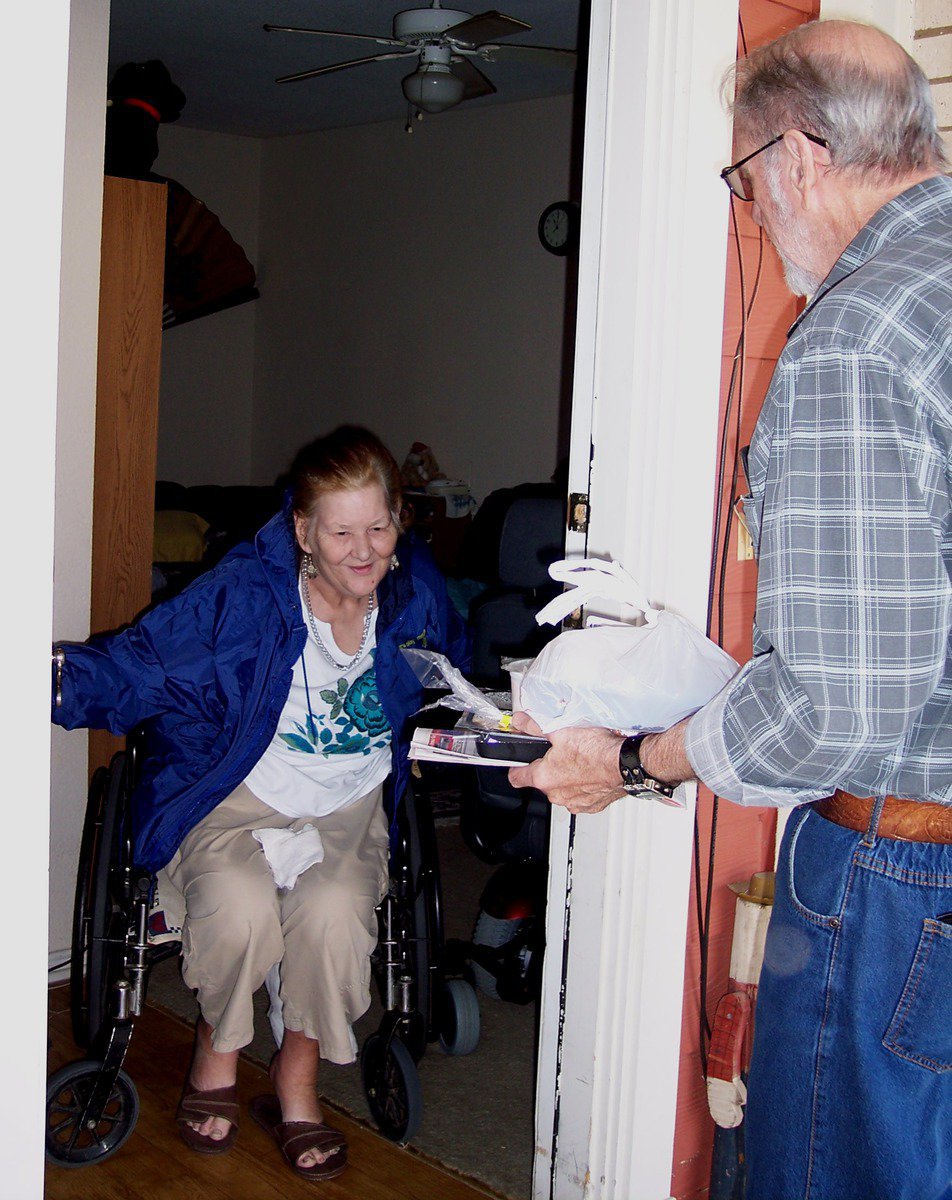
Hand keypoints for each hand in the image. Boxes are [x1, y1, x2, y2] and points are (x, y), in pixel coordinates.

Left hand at [508, 724, 626, 814]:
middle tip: (561, 752)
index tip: (519, 763)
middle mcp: (557, 795)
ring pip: (563, 790)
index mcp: (544, 778)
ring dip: (568, 778)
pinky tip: (592, 771)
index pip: (516, 778)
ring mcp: (574, 803)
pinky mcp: (592, 806)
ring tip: (580, 760)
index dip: (516, 768)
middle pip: (543, 782)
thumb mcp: (560, 731)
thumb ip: (535, 727)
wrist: (625, 764)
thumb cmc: (596, 751)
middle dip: (549, 769)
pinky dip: (585, 786)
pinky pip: (582, 796)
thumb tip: (521, 721)